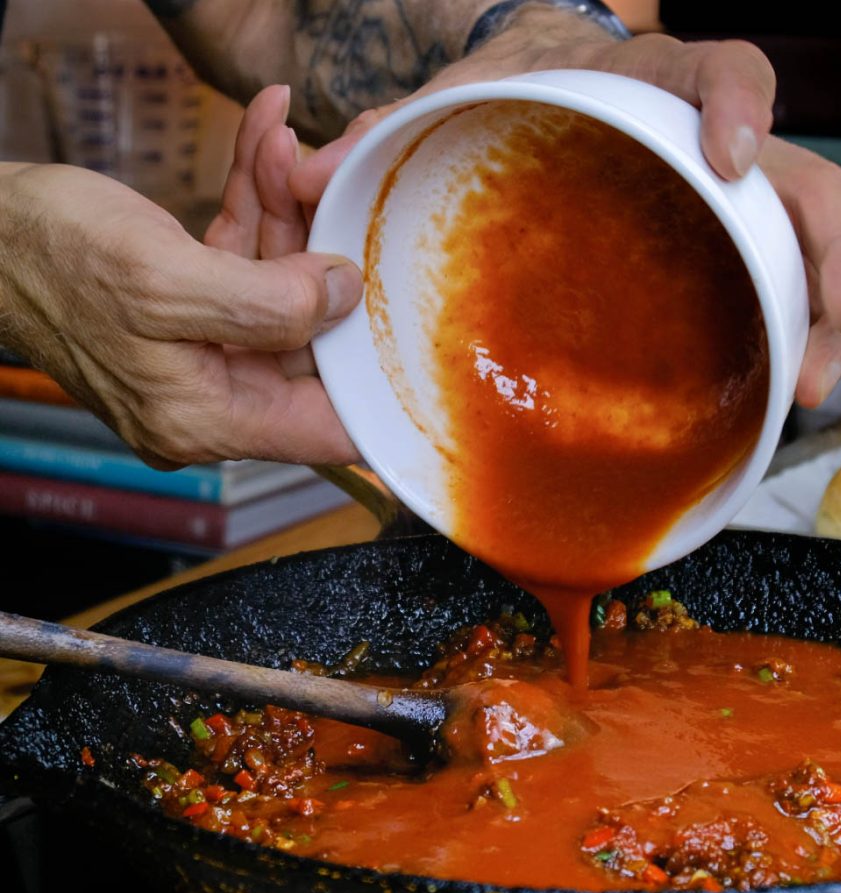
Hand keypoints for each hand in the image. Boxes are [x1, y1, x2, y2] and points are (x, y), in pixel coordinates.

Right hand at [0, 147, 361, 467]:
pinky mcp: (192, 310)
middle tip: (341, 184)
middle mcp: (215, 397)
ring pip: (281, 289)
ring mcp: (205, 354)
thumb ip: (270, 303)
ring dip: (290, 212)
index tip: (417, 327)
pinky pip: (244, 260)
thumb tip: (346, 295)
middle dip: (330, 260)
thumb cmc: (47, 260)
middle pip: (310, 341)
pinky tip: (266, 140)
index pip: (328, 429)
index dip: (379, 385)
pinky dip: (256, 204)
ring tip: (292, 142)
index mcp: (210, 418)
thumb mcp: (163, 282)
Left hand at [286, 14, 840, 408]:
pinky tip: (788, 383)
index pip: (720, 69)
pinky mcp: (725, 243)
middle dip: (831, 245)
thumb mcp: (461, 99)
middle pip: (804, 174)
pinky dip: (794, 333)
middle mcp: (708, 139)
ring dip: (829, 310)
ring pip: (810, 236)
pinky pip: (779, 281)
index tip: (730, 159)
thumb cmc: (515, 97)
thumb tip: (311, 171)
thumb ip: (395, 129)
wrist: (549, 90)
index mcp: (650, 84)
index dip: (739, 106)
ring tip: (819, 380)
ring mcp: (728, 196)